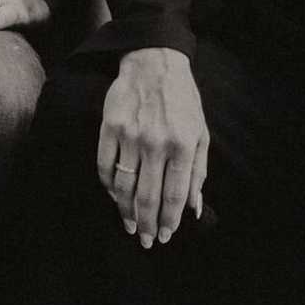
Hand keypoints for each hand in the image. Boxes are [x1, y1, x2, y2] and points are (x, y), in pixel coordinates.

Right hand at [98, 47, 207, 248]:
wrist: (154, 62)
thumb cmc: (182, 101)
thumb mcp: (200, 133)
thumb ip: (198, 171)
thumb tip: (194, 208)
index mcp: (183, 145)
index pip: (175, 194)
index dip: (170, 219)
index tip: (166, 235)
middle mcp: (156, 142)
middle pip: (148, 196)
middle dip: (147, 224)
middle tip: (146, 241)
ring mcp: (130, 135)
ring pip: (124, 186)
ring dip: (126, 211)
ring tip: (129, 226)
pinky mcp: (109, 127)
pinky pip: (105, 166)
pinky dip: (109, 186)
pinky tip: (115, 197)